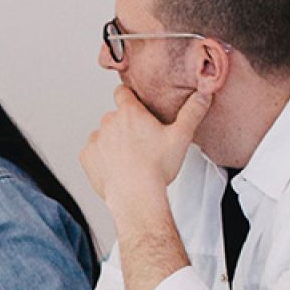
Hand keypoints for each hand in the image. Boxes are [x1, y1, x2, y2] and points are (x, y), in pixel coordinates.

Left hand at [83, 84, 209, 200]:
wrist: (135, 197)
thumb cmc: (156, 168)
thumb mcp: (181, 137)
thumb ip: (192, 112)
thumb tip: (203, 94)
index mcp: (130, 113)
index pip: (123, 92)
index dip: (129, 97)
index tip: (134, 104)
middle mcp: (108, 122)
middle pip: (115, 117)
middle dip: (125, 126)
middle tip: (141, 142)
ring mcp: (95, 139)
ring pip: (104, 135)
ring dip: (112, 142)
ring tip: (129, 159)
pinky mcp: (86, 157)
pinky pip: (93, 153)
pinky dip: (101, 158)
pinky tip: (116, 168)